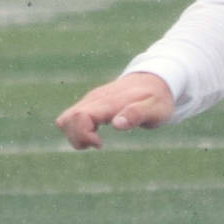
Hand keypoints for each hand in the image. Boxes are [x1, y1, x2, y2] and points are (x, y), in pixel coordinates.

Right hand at [55, 72, 174, 149]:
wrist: (155, 79)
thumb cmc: (158, 98)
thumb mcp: (156, 109)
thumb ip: (137, 114)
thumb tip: (117, 124)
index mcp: (109, 102)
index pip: (80, 116)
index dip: (83, 135)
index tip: (100, 144)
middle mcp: (95, 99)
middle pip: (67, 119)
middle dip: (76, 138)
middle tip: (98, 144)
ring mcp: (91, 100)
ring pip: (65, 119)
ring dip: (74, 135)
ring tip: (94, 141)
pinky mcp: (90, 103)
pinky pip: (71, 118)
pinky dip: (77, 131)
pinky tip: (94, 136)